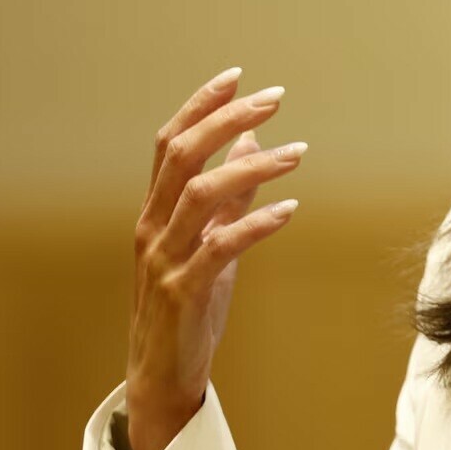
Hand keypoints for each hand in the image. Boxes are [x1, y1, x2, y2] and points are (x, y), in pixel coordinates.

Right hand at [126, 67, 305, 449]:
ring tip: (298, 152)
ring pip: (200, 195)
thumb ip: (229, 196)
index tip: (237, 77)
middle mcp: (152, 227)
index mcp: (155, 211)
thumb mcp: (212, 242)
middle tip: (275, 99)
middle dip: (227, 120)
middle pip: (181, 157)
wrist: (165, 372)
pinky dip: (255, 223)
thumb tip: (249, 142)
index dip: (201, 107)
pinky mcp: (184, 291)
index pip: (168, 144)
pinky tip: (290, 209)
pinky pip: (220, 248)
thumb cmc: (190, 305)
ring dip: (252, 167)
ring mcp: (164, 259)